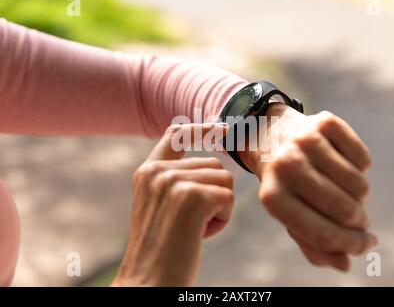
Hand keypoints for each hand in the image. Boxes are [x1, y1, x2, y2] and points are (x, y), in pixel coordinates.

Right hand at [113, 123, 233, 285]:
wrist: (147, 282)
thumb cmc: (161, 250)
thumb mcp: (160, 206)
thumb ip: (175, 180)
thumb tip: (213, 165)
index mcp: (147, 172)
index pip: (177, 134)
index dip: (202, 129)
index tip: (223, 130)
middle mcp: (158, 171)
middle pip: (214, 165)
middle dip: (214, 194)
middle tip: (192, 222)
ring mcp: (174, 182)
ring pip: (224, 181)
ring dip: (218, 207)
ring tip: (194, 229)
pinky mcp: (192, 197)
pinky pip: (228, 199)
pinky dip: (221, 220)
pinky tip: (199, 236)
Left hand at [239, 103, 377, 270]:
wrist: (268, 133)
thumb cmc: (282, 181)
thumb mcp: (288, 212)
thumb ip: (312, 242)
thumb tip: (344, 264)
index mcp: (273, 197)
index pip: (322, 233)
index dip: (351, 245)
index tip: (366, 244)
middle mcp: (287, 167)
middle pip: (344, 210)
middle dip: (360, 222)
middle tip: (359, 218)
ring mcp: (306, 141)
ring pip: (358, 184)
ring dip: (361, 195)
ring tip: (346, 191)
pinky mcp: (325, 122)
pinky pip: (363, 158)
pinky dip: (361, 168)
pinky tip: (343, 165)